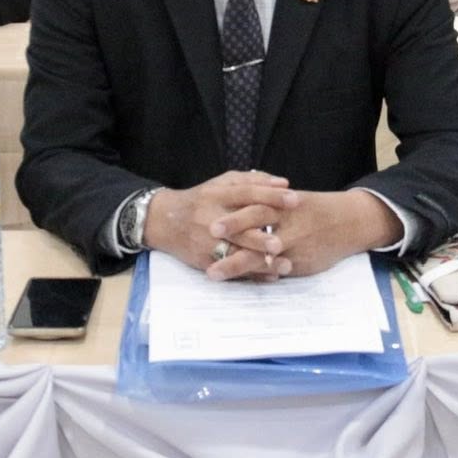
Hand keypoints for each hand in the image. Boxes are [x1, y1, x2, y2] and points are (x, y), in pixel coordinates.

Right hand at [144, 171, 298, 275]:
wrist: (164, 221)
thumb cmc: (202, 199)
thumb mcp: (221, 183)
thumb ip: (252, 180)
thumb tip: (284, 184)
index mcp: (217, 195)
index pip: (246, 193)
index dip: (270, 195)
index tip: (294, 199)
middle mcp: (210, 218)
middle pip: (239, 228)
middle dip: (261, 237)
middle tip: (282, 242)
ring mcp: (206, 242)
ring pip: (236, 254)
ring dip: (261, 261)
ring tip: (285, 265)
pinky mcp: (204, 261)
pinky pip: (231, 270)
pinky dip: (252, 274)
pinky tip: (271, 276)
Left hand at [207, 188, 400, 279]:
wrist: (351, 222)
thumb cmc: (315, 209)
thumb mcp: (291, 199)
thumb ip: (266, 200)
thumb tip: (234, 200)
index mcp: (283, 202)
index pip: (255, 206)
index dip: (235, 216)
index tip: (212, 224)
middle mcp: (288, 222)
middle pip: (257, 225)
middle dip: (233, 233)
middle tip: (209, 238)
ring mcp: (294, 244)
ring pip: (263, 254)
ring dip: (237, 263)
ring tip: (213, 273)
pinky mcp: (301, 262)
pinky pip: (277, 270)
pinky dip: (260, 275)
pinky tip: (241, 283)